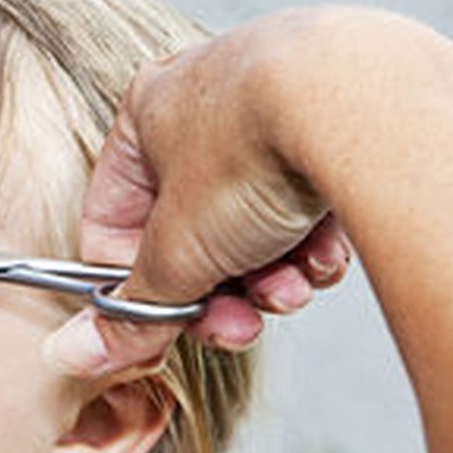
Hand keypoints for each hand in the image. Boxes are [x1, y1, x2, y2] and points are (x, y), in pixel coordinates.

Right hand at [45, 9, 362, 375]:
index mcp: (144, 113)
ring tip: (290, 289)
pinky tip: (324, 256)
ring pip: (251, 222)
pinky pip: (308, 200)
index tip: (163, 327)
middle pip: (190, 229)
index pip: (116, 220)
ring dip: (268, 275)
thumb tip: (86, 351)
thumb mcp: (177, 253)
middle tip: (236, 323)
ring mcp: (273, 105)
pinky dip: (312, 241)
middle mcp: (205, 101)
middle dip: (216, 290)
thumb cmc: (253, 149)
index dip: (137, 286)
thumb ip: (135, 308)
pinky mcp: (336, 121)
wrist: (366, 105)